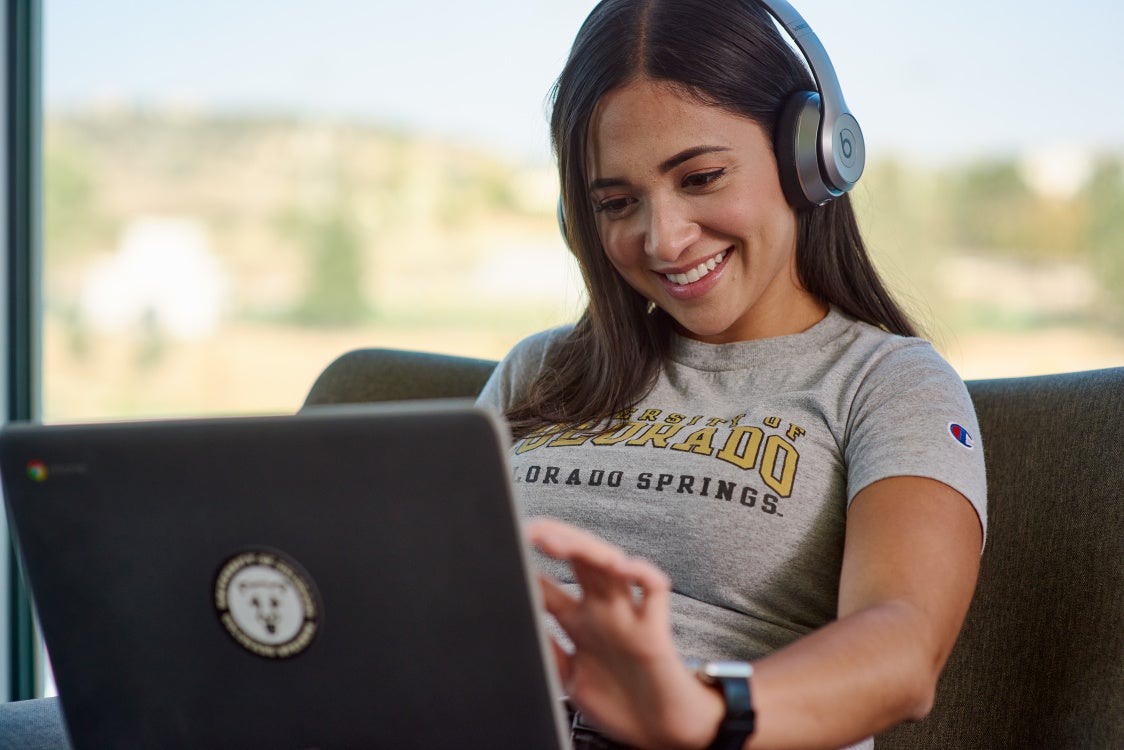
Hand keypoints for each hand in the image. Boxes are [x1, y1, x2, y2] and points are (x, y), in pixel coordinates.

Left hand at [526, 518, 724, 749]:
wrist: (660, 734)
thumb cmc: (621, 705)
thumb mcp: (568, 679)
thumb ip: (547, 650)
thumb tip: (514, 625)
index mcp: (579, 624)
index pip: (549, 585)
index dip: (526, 568)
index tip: (506, 552)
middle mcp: (603, 613)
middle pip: (579, 563)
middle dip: (555, 541)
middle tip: (529, 530)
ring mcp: (628, 617)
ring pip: (610, 566)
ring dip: (584, 548)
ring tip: (554, 539)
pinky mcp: (654, 630)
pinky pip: (654, 590)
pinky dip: (642, 572)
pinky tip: (621, 566)